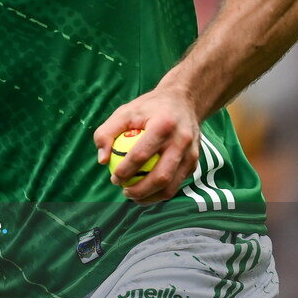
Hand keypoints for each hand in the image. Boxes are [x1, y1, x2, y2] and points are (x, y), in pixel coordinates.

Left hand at [94, 87, 200, 203]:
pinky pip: (177, 183)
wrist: (184, 101)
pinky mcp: (195, 161)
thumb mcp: (124, 112)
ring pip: (171, 185)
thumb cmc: (148, 108)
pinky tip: (146, 191)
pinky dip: (161, 192)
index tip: (114, 178)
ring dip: (151, 197)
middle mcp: (181, 141)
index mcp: (163, 125)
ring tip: (134, 196)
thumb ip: (106, 133)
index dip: (125, 171)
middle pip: (160, 176)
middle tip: (124, 191)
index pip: (141, 155)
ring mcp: (192, 153)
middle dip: (139, 190)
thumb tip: (102, 161)